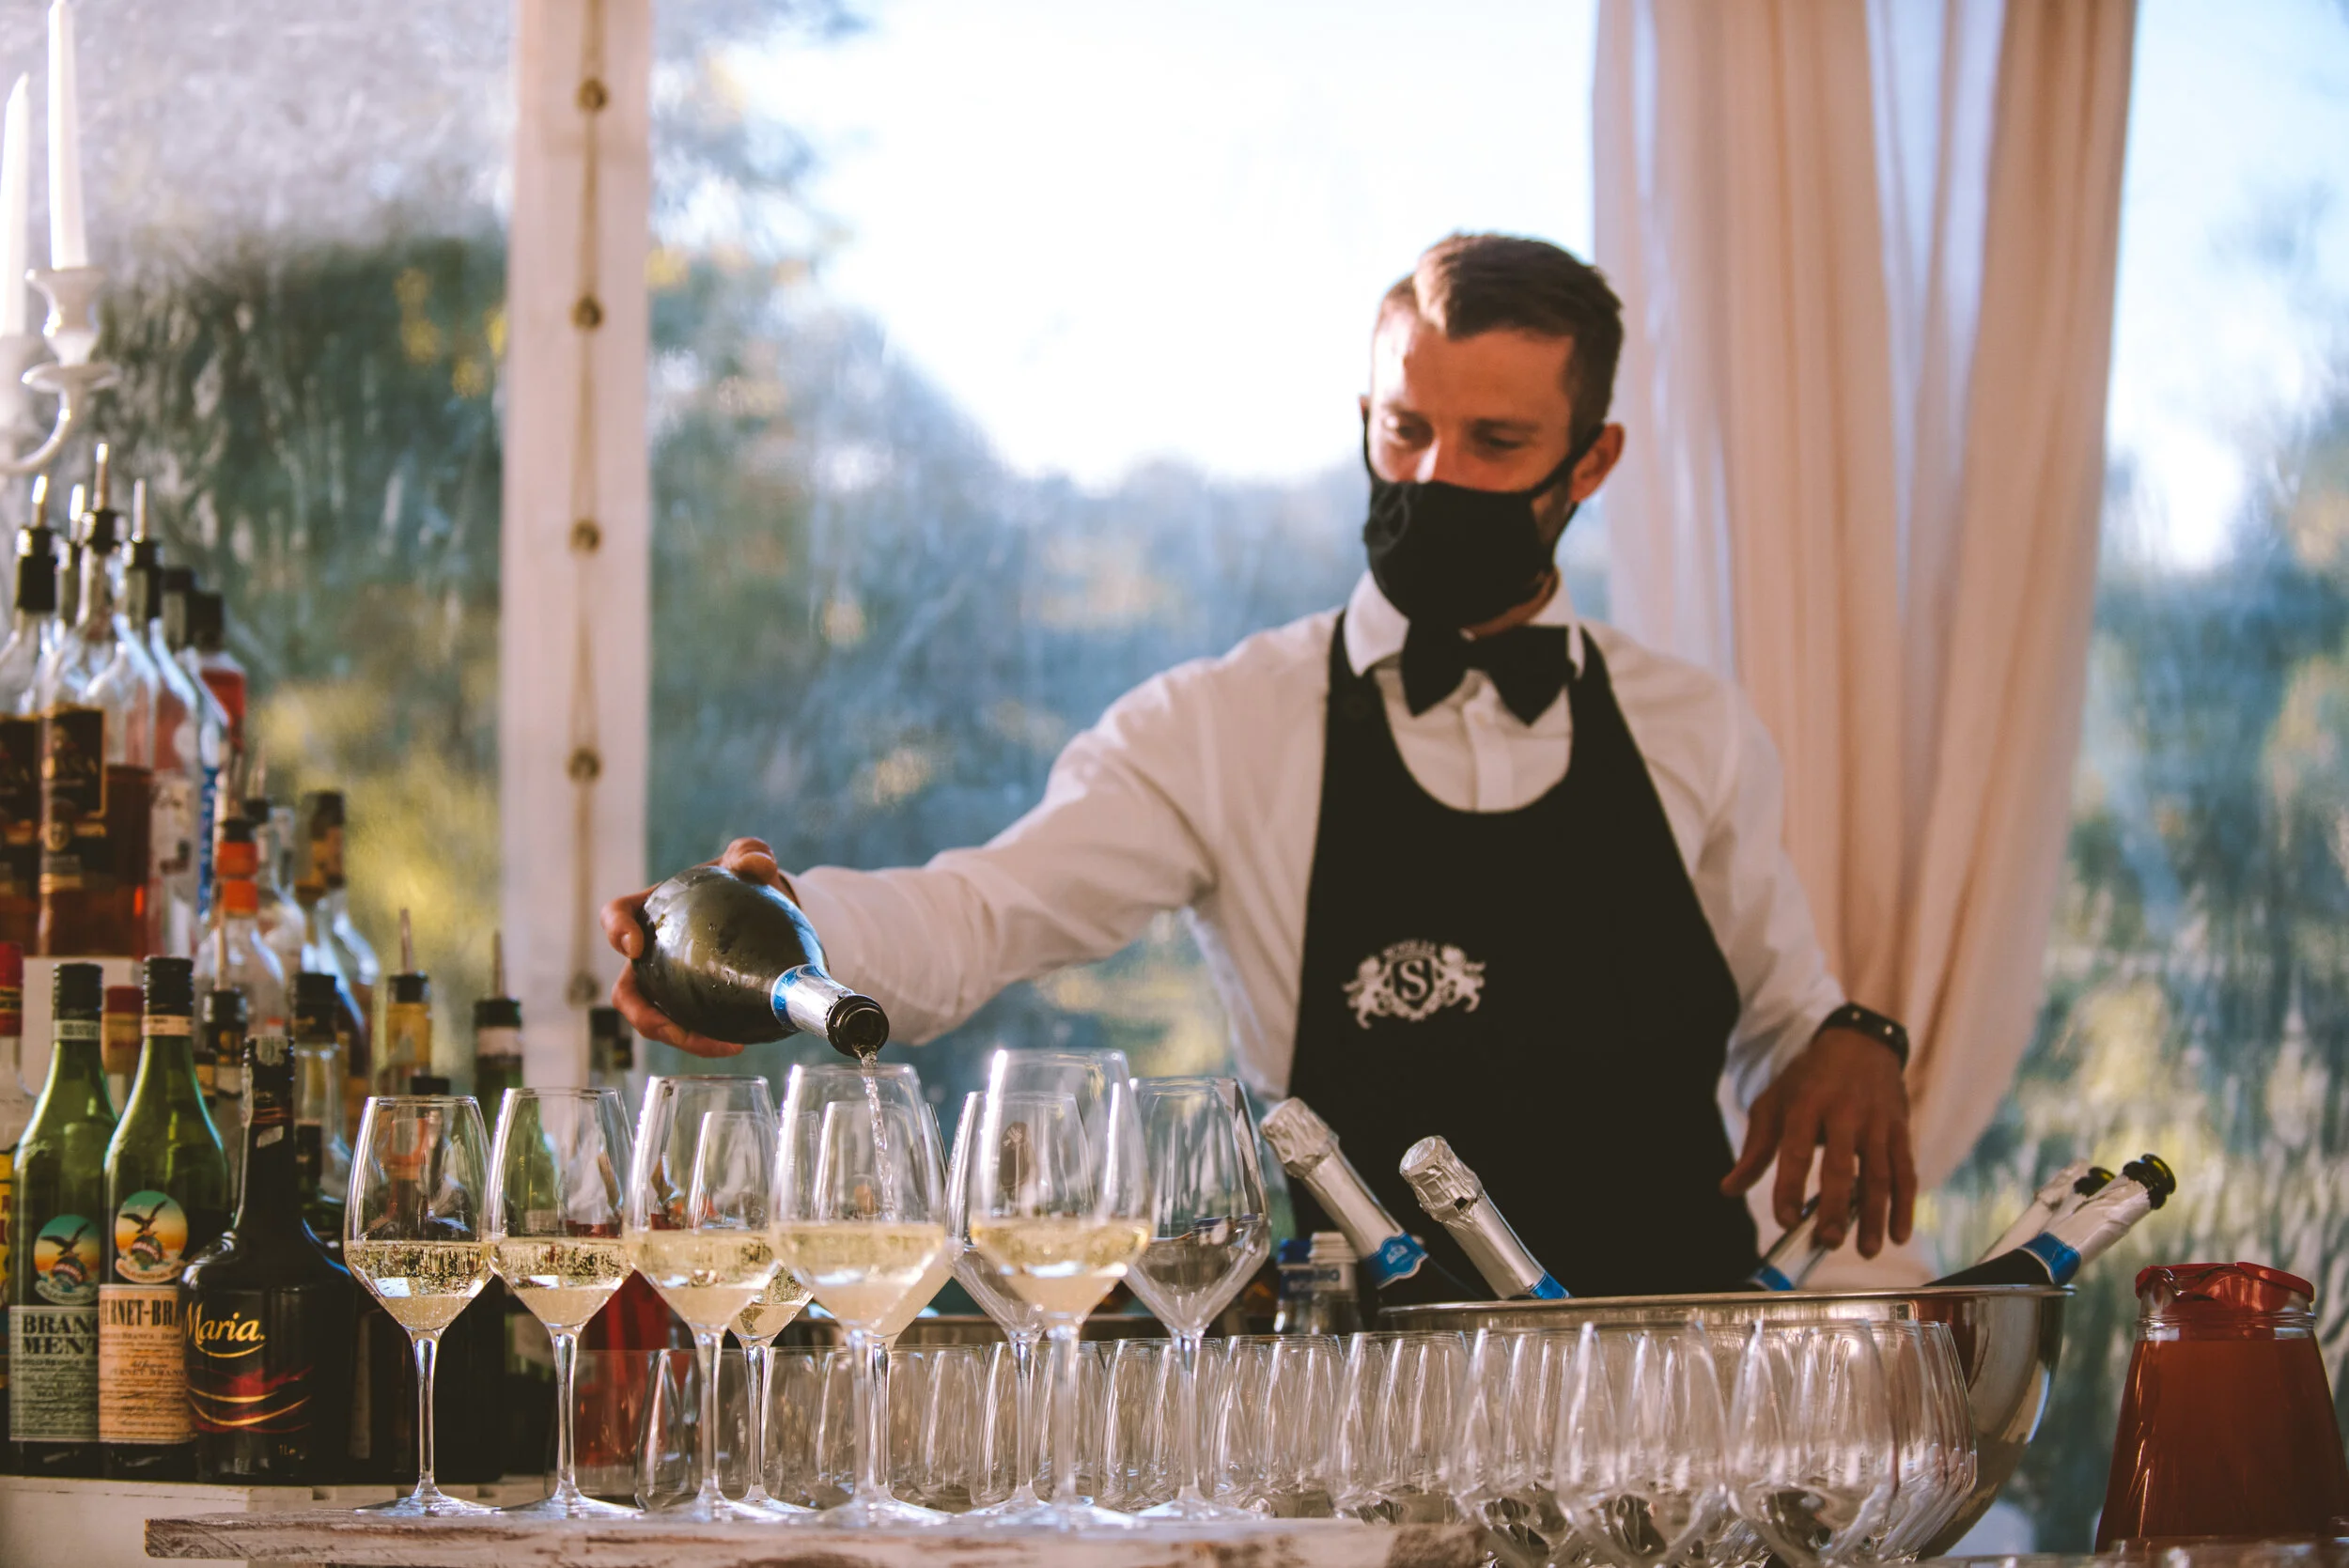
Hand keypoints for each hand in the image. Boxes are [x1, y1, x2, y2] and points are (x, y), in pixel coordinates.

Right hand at [599, 837, 795, 1060]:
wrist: (762, 907)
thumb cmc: (741, 879)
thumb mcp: (747, 860)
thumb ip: (750, 855)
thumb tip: (756, 866)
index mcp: (649, 911)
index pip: (616, 916)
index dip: (616, 931)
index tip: (634, 946)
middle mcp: (649, 954)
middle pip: (626, 993)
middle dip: (646, 1017)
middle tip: (680, 1029)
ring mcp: (666, 983)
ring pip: (654, 1020)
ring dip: (682, 1038)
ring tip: (725, 1044)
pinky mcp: (688, 1005)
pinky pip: (687, 1028)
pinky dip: (706, 1040)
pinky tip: (740, 1042)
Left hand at [1720, 1026, 1915, 1256]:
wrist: (1860, 1043)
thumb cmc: (1809, 1080)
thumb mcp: (1775, 1103)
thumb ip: (1756, 1149)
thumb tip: (1728, 1190)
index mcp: (1806, 1105)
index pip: (1796, 1151)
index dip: (1789, 1187)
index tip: (1785, 1220)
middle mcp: (1844, 1113)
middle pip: (1840, 1167)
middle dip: (1834, 1207)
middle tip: (1827, 1241)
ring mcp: (1877, 1122)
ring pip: (1878, 1175)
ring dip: (1873, 1216)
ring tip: (1864, 1250)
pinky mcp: (1901, 1130)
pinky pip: (1906, 1172)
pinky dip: (1905, 1205)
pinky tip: (1898, 1234)